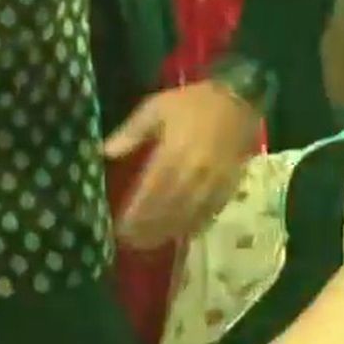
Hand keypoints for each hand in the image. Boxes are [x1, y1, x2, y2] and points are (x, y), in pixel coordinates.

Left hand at [106, 80, 259, 249]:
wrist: (238, 99)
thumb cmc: (192, 103)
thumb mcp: (156, 107)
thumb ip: (131, 132)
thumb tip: (105, 152)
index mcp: (175, 152)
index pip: (151, 191)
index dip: (136, 213)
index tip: (120, 228)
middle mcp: (195, 172)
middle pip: (169, 208)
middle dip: (149, 228)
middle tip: (130, 242)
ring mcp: (215, 182)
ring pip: (189, 215)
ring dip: (168, 232)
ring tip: (148, 243)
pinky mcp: (229, 186)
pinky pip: (210, 212)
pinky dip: (193, 226)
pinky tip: (180, 234)